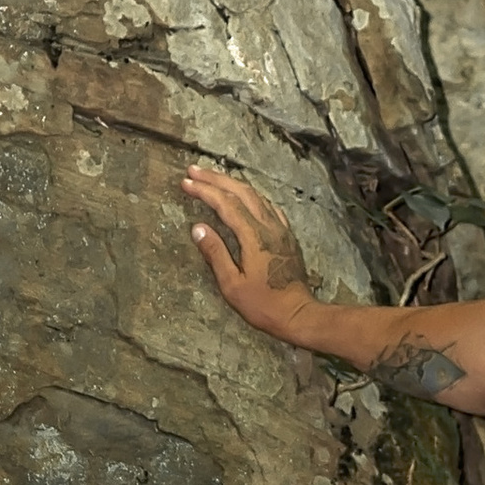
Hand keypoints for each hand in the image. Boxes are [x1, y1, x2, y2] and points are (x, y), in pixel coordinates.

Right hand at [180, 165, 318, 338]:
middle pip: (241, 192)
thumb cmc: (263, 304)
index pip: (226, 204)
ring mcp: (281, 229)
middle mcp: (269, 226)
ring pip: (256, 195)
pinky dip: (251, 195)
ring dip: (233, 183)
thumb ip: (215, 253)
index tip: (186, 182)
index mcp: (254, 236)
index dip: (204, 190)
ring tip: (213, 177)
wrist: (298, 314)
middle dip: (216, 178)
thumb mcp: (232, 285)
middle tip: (194, 170)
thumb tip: (198, 228)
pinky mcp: (287, 235)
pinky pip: (268, 205)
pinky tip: (244, 196)